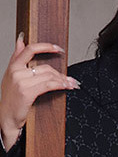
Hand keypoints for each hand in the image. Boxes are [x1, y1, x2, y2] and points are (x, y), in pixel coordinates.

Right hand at [0, 32, 79, 147]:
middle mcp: (16, 71)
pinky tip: (67, 87)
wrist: (5, 117)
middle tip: (70, 78)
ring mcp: (21, 81)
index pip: (30, 49)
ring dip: (63, 80)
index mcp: (13, 65)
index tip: (58, 48)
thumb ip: (17, 57)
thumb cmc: (10, 98)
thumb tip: (21, 39)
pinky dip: (60, 85)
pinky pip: (48, 84)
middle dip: (60, 74)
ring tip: (72, 84)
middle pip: (45, 67)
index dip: (46, 47)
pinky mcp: (27, 92)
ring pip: (48, 76)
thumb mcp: (11, 75)